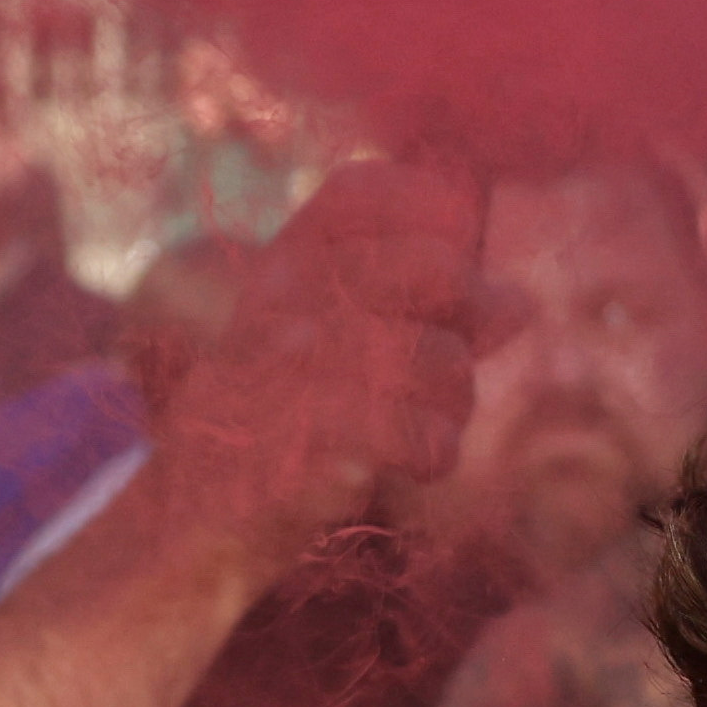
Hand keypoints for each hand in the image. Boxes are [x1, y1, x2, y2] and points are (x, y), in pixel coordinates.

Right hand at [148, 157, 480, 573]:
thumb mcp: (330, 342)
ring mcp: (297, 364)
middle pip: (438, 269)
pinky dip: (436, 454)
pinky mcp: (317, 437)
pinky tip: (412, 465)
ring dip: (455, 404)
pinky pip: (430, 434)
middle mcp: (286, 297)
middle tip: (449, 362)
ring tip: (421, 425)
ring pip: (446, 360)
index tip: (446, 264)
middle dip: (471, 318)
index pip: (366, 188)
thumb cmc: (276, 419)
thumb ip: (421, 311)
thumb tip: (519, 302)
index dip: (433, 211)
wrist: (188, 517)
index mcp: (283, 260)